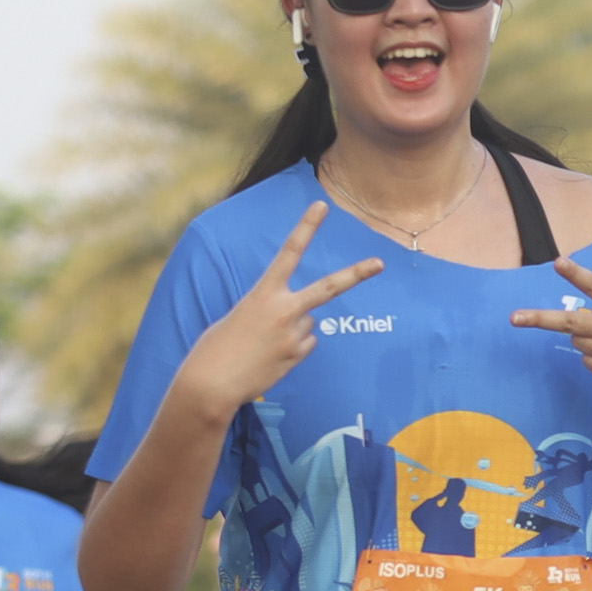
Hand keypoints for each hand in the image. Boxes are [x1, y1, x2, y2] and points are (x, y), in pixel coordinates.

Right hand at [169, 202, 388, 417]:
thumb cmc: (217, 347)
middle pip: (328, 287)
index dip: (306, 226)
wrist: (211, 384)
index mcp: (263, 293)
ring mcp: (294, 335)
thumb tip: (306, 323)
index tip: (321, 206)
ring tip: (264, 342)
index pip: (289, 252)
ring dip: (293, 328)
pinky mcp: (297, 355)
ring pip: (308, 321)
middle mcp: (284, 310)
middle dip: (356, 274)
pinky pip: (305, 343)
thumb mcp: (241, 316)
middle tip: (380, 263)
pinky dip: (293, 347)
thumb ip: (274, 311)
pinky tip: (270, 356)